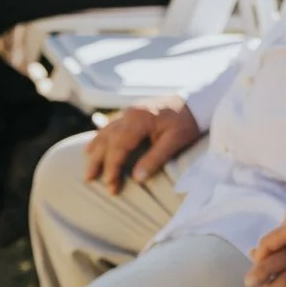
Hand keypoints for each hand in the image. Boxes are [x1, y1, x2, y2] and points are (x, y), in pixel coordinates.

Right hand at [81, 96, 203, 193]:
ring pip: (106, 131)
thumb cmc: (188, 121)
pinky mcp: (132, 112)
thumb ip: (155, 159)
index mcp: (139, 120)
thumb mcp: (175, 141)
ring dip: (95, 149)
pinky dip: (100, 136)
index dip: (112, 167)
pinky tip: (94, 145)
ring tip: (88, 165)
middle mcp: (130, 114)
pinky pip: (110, 125)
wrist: (197, 101)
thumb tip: (136, 178)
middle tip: (89, 179)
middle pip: (107, 140)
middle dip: (98, 161)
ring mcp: (129, 112)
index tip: (110, 185)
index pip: (119, 147)